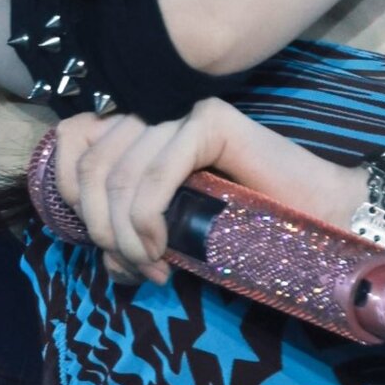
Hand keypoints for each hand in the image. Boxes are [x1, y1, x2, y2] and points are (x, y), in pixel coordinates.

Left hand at [51, 100, 367, 287]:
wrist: (316, 220)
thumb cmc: (248, 229)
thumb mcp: (172, 233)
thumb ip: (129, 232)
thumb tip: (100, 253)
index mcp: (139, 135)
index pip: (70, 146)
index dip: (68, 203)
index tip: (108, 254)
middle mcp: (155, 115)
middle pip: (90, 169)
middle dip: (102, 231)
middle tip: (138, 270)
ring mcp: (181, 114)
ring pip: (117, 176)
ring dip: (127, 235)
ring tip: (156, 268)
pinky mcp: (209, 121)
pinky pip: (155, 175)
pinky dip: (148, 219)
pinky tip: (166, 246)